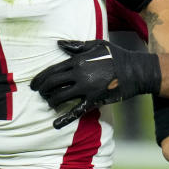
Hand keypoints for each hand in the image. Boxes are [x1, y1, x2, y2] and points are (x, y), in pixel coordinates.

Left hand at [31, 39, 161, 128]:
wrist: (134, 70)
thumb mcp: (96, 45)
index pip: (52, 71)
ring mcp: (86, 88)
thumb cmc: (116, 55)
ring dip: (51, 101)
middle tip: (39, 94)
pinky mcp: (94, 100)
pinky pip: (76, 111)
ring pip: (60, 97)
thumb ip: (76, 46)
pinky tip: (55, 124)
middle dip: (42, 90)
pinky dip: (64, 119)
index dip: (40, 78)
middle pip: (52, 84)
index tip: (33, 85)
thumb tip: (59, 44)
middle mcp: (79, 74)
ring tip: (49, 103)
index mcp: (77, 61)